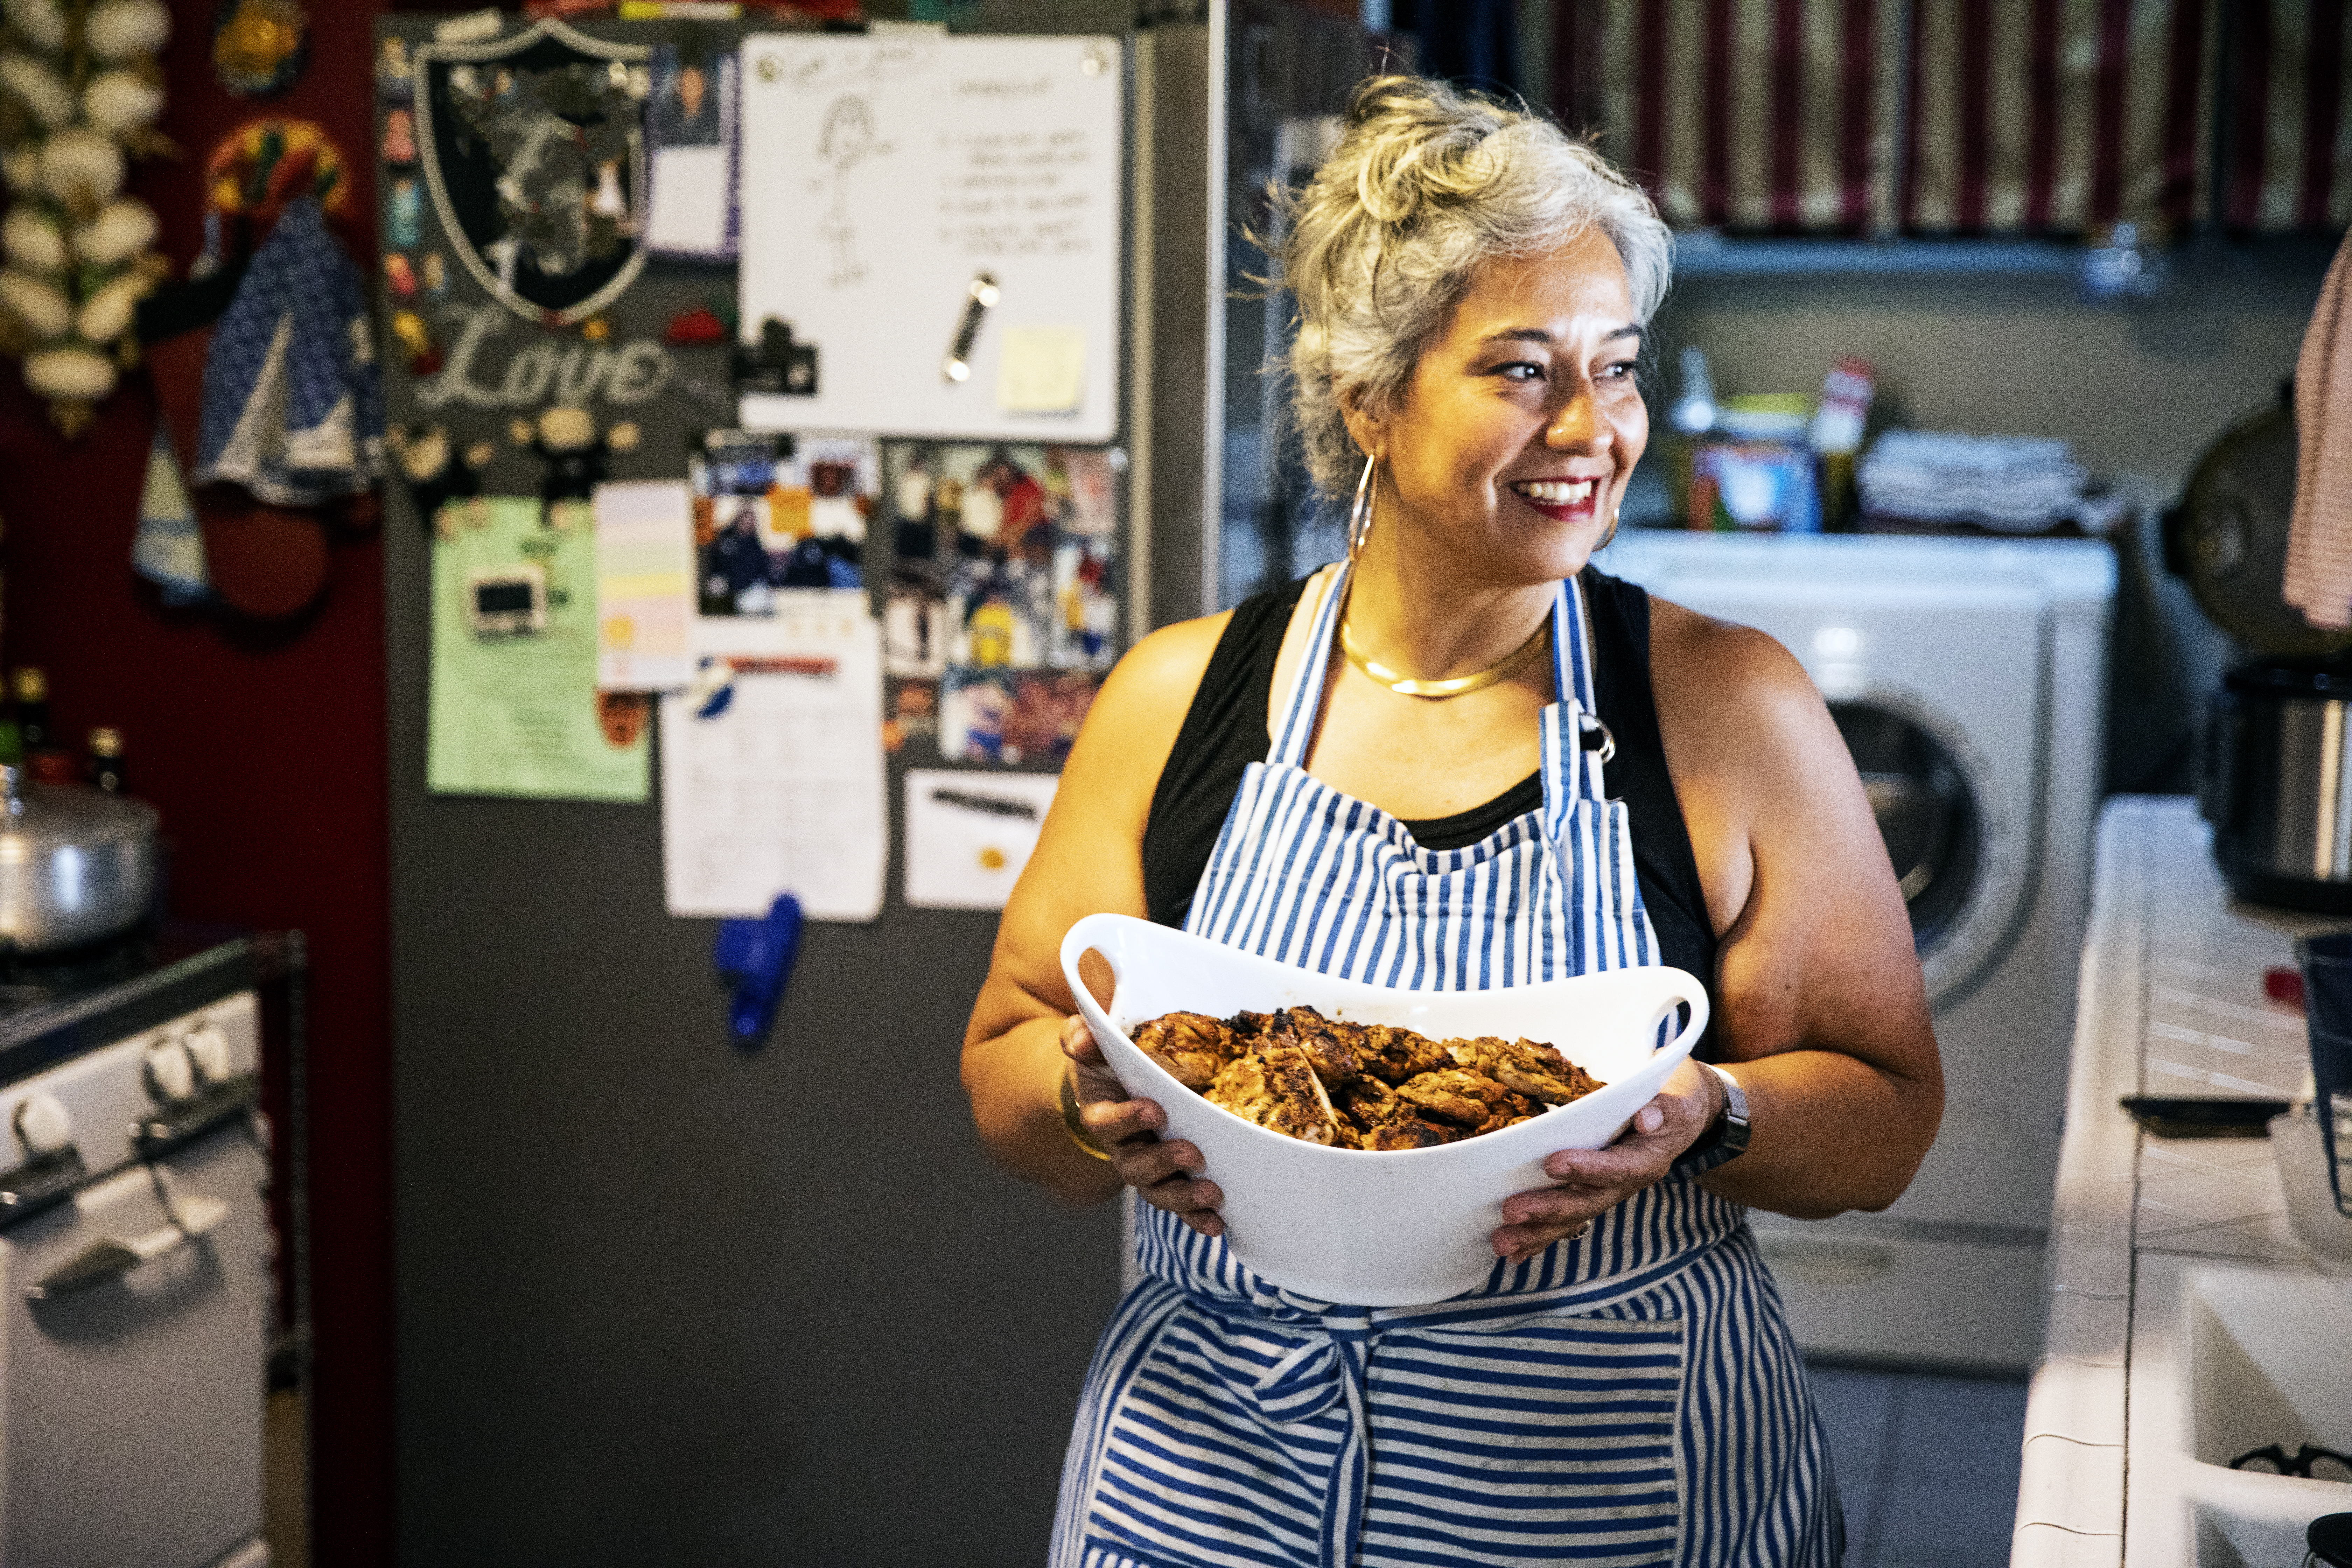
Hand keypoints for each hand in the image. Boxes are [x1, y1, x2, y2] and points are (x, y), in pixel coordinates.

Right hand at [1060, 1015, 1224, 1236]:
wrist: (1121, 1086)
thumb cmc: (1107, 1064)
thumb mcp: (1091, 1045)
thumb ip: (1080, 1038)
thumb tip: (1083, 1040)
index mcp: (1101, 1116)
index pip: (1107, 1123)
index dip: (1127, 1119)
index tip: (1154, 1109)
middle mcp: (1123, 1149)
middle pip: (1135, 1167)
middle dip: (1163, 1163)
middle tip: (1192, 1153)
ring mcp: (1148, 1168)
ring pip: (1159, 1191)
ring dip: (1184, 1197)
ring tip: (1211, 1194)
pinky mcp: (1172, 1179)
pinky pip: (1181, 1205)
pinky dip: (1197, 1217)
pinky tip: (1218, 1223)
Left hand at [1490, 1058, 1722, 1262]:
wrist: (1682, 1113)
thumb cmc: (1677, 1098)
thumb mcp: (1682, 1097)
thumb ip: (1669, 1108)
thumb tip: (1647, 1118)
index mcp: (1647, 1159)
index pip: (1617, 1168)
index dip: (1588, 1169)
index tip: (1554, 1164)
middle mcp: (1625, 1183)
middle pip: (1587, 1202)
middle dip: (1550, 1209)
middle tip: (1513, 1212)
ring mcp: (1606, 1192)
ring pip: (1572, 1218)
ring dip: (1537, 1233)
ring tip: (1503, 1243)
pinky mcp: (1590, 1193)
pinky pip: (1565, 1220)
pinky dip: (1539, 1237)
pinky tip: (1512, 1251)